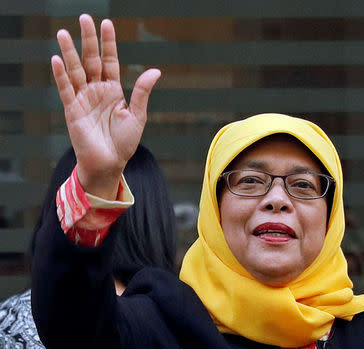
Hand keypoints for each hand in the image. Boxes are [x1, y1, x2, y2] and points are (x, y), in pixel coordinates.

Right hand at [51, 14, 159, 198]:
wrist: (110, 163)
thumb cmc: (124, 142)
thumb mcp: (137, 115)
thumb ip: (142, 92)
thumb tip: (156, 71)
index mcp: (113, 90)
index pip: (110, 61)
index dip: (108, 43)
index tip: (107, 23)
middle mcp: (97, 91)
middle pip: (91, 60)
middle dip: (88, 40)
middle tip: (84, 18)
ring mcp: (83, 99)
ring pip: (75, 71)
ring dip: (69, 53)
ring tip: (63, 33)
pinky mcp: (72, 111)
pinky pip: (65, 90)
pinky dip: (60, 76)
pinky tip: (56, 59)